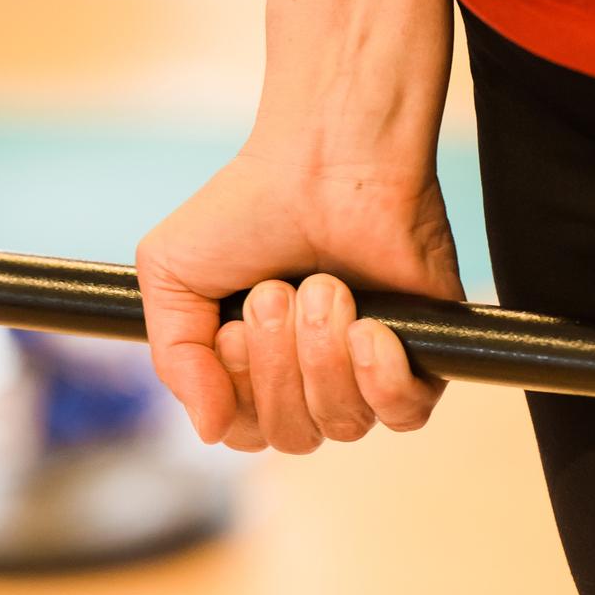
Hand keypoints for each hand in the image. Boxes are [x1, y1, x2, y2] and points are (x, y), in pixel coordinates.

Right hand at [136, 147, 462, 452]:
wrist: (324, 159)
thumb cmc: (249, 208)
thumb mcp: (171, 275)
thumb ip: (175, 360)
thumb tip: (210, 430)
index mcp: (254, 370)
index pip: (245, 432)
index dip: (238, 392)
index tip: (232, 327)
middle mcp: (313, 379)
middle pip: (294, 436)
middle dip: (277, 364)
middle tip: (277, 290)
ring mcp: (368, 371)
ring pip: (344, 423)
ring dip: (323, 354)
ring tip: (325, 287)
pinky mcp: (423, 355)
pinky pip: (405, 415)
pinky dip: (381, 378)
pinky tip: (369, 329)